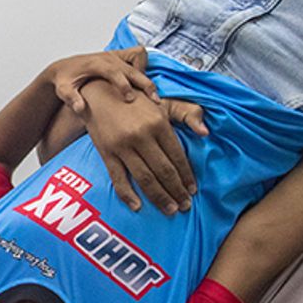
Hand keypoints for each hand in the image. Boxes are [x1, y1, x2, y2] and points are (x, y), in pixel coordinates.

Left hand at [50, 47, 158, 114]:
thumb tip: (80, 108)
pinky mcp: (120, 57)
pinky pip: (138, 55)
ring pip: (139, 59)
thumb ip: (70, 98)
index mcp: (96, 64)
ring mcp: (115, 55)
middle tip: (154, 101)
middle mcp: (108, 57)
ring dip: (147, 77)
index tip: (130, 98)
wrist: (65, 67)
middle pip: (131, 67)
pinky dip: (144, 67)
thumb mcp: (63, 89)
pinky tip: (146, 88)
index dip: (123, 84)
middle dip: (144, 83)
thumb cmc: (65, 79)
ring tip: (155, 98)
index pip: (113, 71)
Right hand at [77, 80, 205, 214]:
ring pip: (144, 178)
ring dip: (159, 197)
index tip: (192, 190)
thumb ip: (187, 114)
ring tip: (170, 210)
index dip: (186, 176)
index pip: (177, 156)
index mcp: (158, 123)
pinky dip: (127, 195)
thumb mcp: (163, 102)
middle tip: (184, 206)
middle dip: (176, 191)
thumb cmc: (133, 99)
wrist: (97, 92)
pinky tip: (137, 206)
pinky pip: (118, 178)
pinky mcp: (106, 153)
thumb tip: (205, 133)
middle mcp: (141, 135)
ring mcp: (122, 146)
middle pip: (163, 171)